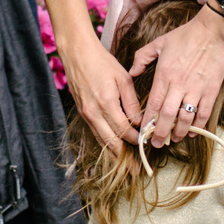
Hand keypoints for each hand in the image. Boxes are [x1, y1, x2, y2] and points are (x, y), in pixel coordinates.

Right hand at [61, 37, 144, 158]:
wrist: (77, 54)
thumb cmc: (102, 62)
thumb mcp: (123, 79)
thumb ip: (131, 102)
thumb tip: (139, 121)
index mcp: (106, 103)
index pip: (124, 130)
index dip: (136, 140)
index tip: (146, 144)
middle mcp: (94, 113)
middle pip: (111, 142)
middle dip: (124, 157)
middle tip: (135, 169)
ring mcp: (86, 114)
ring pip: (101, 140)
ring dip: (113, 154)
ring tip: (125, 165)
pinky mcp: (82, 113)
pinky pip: (95, 133)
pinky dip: (105, 142)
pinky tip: (113, 148)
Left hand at [125, 10, 223, 149]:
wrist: (213, 31)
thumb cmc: (186, 35)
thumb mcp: (159, 43)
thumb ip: (142, 57)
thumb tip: (132, 71)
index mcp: (165, 75)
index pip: (154, 104)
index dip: (148, 121)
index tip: (144, 132)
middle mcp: (179, 84)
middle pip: (167, 115)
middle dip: (161, 133)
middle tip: (157, 144)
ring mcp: (196, 88)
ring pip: (186, 117)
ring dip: (179, 132)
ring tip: (174, 140)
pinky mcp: (211, 90)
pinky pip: (204, 113)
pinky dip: (199, 125)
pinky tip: (193, 132)